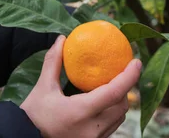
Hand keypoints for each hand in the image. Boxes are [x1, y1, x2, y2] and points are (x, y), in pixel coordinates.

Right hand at [20, 35, 141, 137]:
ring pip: (118, 119)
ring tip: (112, 88)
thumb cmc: (33, 114)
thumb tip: (62, 39)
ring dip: (118, 103)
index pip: (114, 92)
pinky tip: (101, 105)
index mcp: (81, 112)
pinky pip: (110, 128)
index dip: (129, 76)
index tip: (136, 61)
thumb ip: (54, 62)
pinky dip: (110, 115)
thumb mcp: (43, 87)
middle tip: (121, 74)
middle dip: (124, 90)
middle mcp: (92, 129)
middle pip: (121, 106)